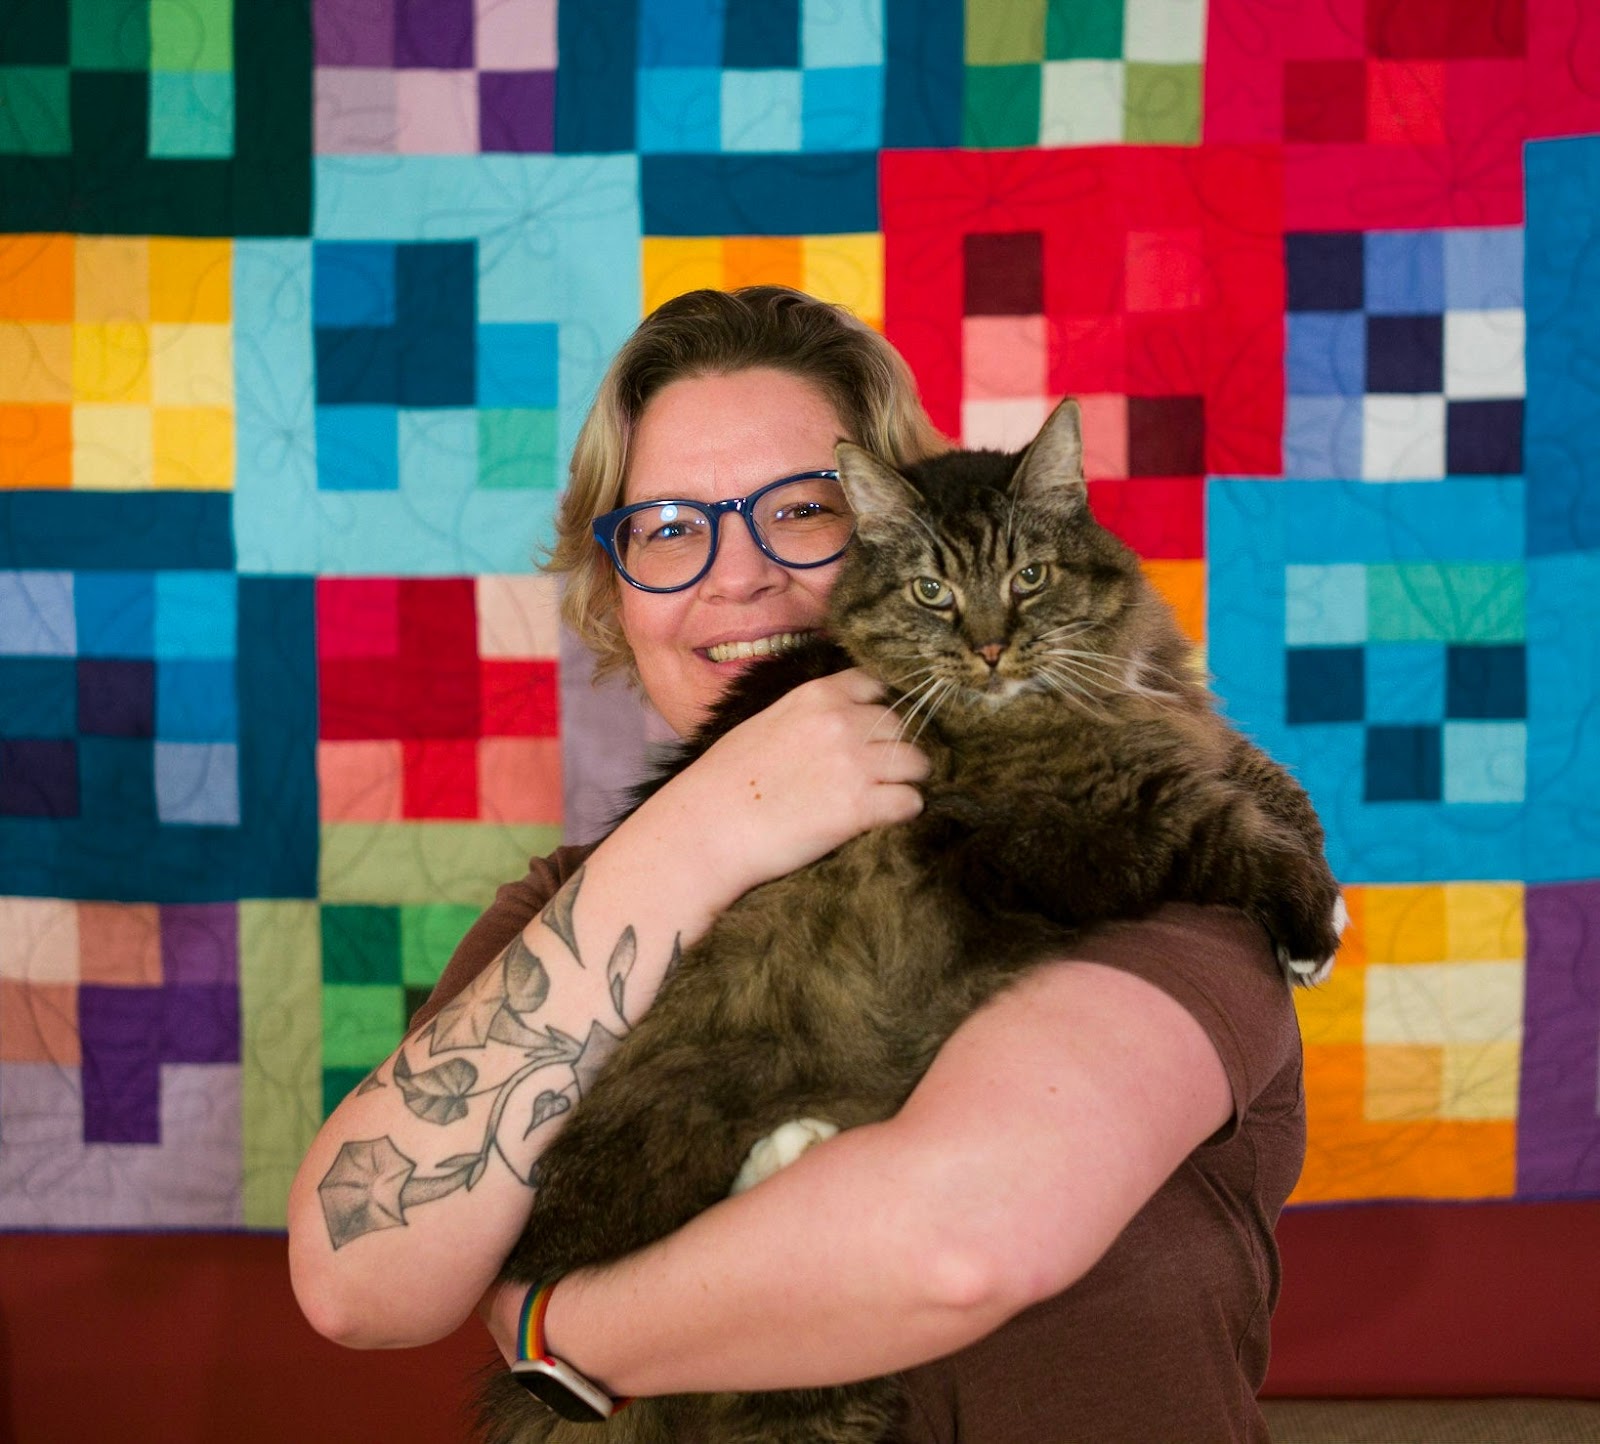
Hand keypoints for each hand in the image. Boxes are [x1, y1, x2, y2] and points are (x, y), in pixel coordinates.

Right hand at [637, 668, 929, 906]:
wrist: (706, 829)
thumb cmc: (724, 782)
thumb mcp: (766, 724)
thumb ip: (808, 716)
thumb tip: (839, 724)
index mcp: (816, 696)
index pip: (876, 684)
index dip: (881, 709)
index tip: (876, 732)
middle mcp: (841, 722)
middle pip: (903, 726)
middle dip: (897, 749)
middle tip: (881, 774)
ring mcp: (854, 763)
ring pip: (918, 763)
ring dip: (908, 780)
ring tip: (888, 796)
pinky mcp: (859, 807)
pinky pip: (911, 802)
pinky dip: (905, 812)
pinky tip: (886, 818)